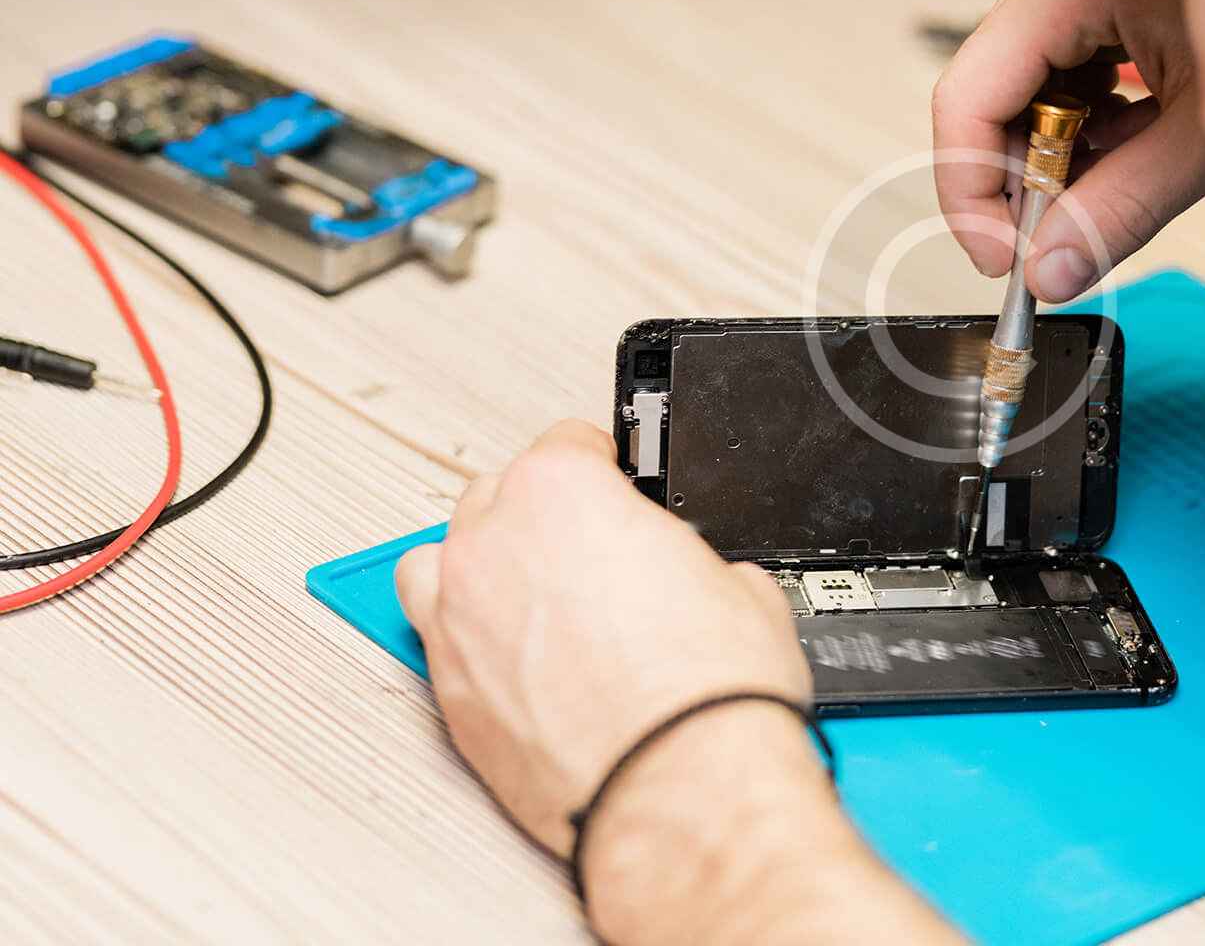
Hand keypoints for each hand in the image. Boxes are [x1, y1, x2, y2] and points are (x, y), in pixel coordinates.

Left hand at [394, 420, 811, 856]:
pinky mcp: (447, 693)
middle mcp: (493, 545)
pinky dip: (465, 634)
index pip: (567, 443)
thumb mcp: (741, 587)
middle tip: (591, 549)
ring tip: (533, 591)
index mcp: (561, 491)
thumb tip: (698, 579)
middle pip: (497, 493)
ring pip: (443, 558)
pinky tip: (507, 650)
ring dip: (484, 562)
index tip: (618, 489)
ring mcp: (457, 618)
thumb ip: (693, 560)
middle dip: (543, 514)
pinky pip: (433, 635)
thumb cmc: (708, 692)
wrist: (684, 790)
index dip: (606, 466)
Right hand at [933, 0, 1204, 300]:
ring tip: (1118, 186)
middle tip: (1061, 241)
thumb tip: (1050, 270)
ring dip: (1057, 148)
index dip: (971, 192)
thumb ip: (1122, 209)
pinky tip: (1133, 140)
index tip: (1002, 257)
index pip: (967, 97)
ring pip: (1025, 80)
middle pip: (991, 89)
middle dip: (1021, 175)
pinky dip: (1086, 115)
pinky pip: (1063, 58)